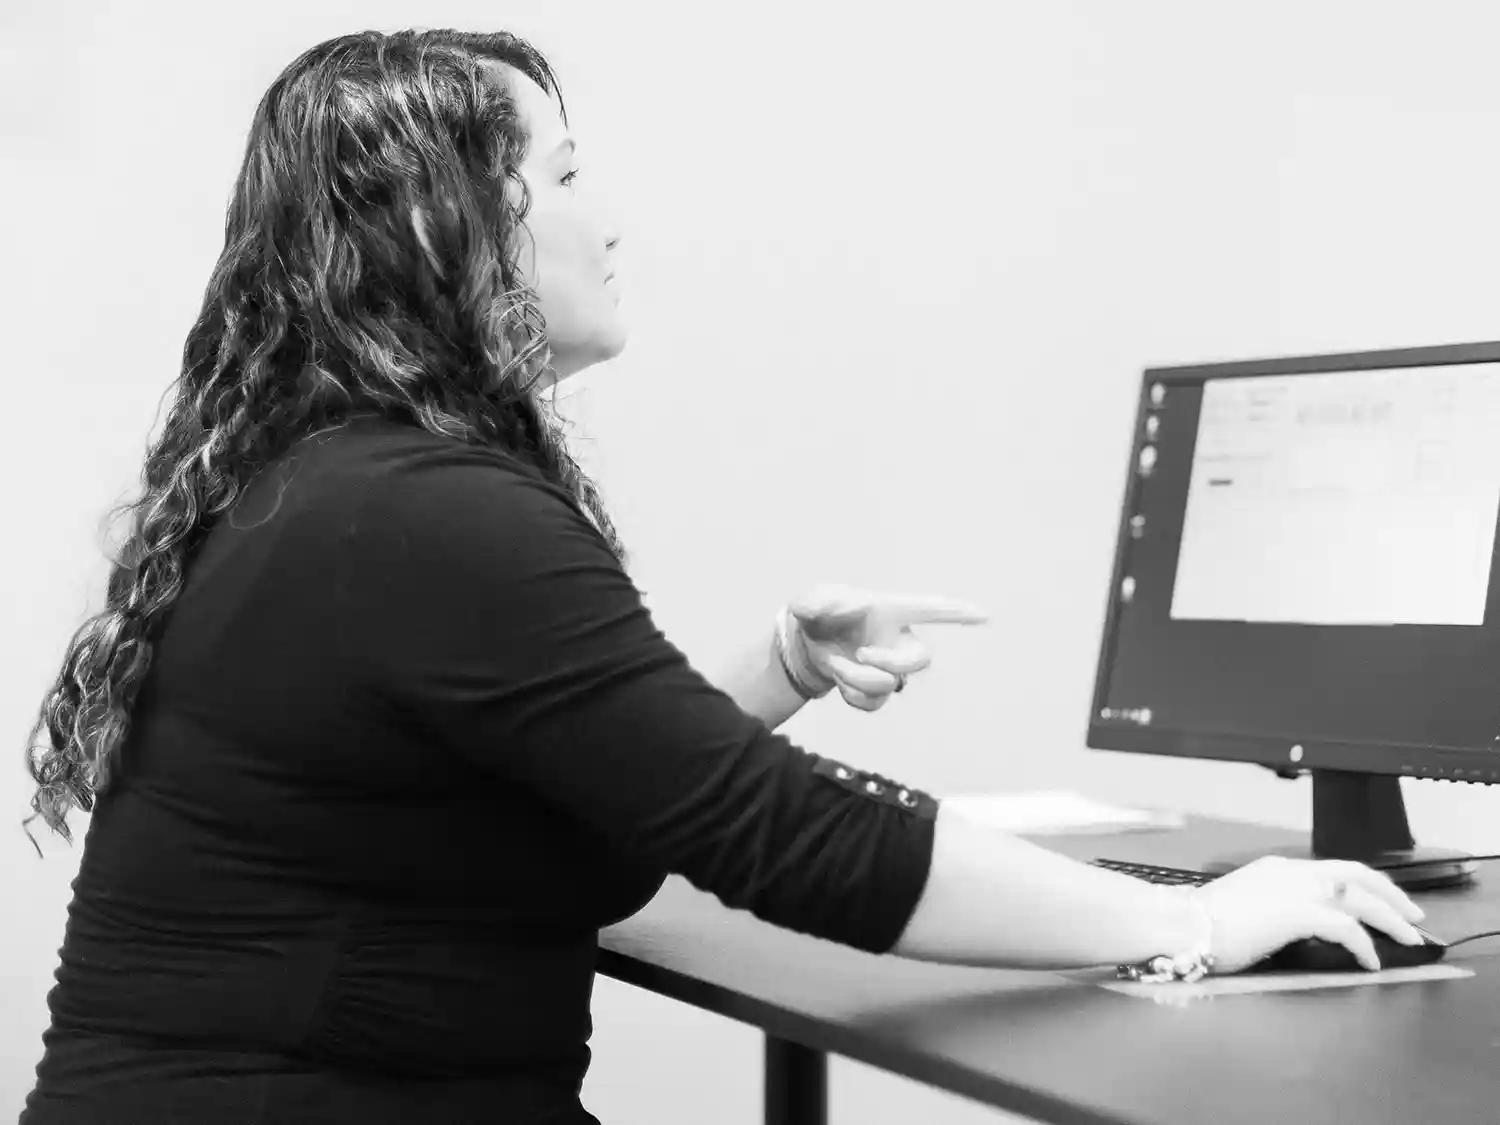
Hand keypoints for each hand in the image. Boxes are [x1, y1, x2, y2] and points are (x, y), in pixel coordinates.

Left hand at [787, 585, 988, 711]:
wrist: (802, 644)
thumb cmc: (817, 614)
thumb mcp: (810, 601)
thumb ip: (822, 601)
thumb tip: (852, 604)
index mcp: (890, 611)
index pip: (930, 610)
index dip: (958, 613)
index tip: (985, 616)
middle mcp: (897, 639)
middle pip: (921, 658)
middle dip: (891, 662)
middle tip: (861, 655)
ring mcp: (889, 668)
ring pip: (891, 684)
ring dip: (858, 679)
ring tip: (837, 664)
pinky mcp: (875, 691)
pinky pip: (874, 703)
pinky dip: (851, 695)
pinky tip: (839, 681)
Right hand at [1190, 856, 1426, 973]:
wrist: (1181, 924)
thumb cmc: (1201, 924)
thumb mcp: (1244, 907)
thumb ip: (1272, 909)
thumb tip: (1290, 928)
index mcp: (1277, 869)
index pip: (1333, 870)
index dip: (1365, 885)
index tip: (1382, 901)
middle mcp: (1290, 872)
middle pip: (1357, 875)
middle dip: (1391, 894)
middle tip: (1412, 915)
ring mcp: (1294, 889)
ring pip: (1361, 897)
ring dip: (1390, 918)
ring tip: (1408, 938)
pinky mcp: (1297, 913)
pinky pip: (1346, 928)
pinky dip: (1364, 943)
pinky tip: (1369, 960)